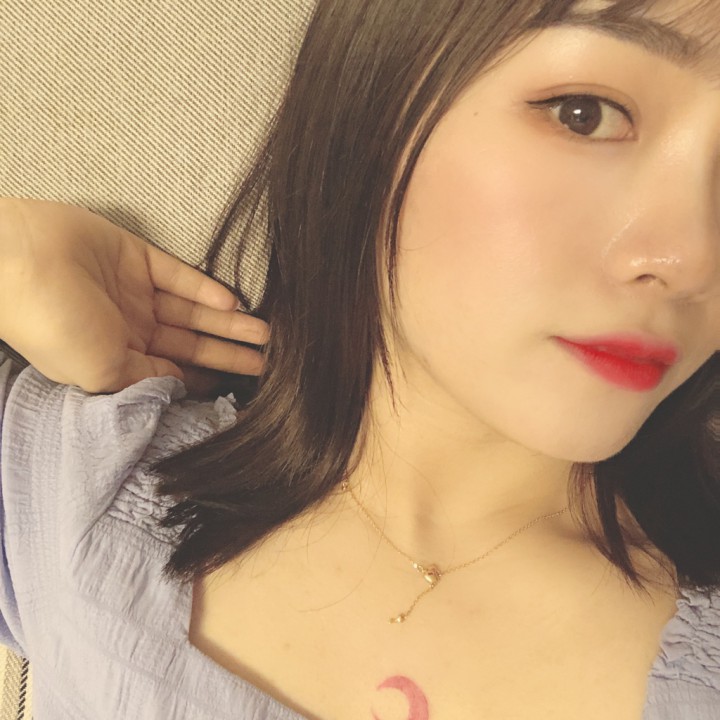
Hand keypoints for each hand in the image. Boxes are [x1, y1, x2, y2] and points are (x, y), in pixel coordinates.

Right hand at [0, 198, 268, 394]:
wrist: (17, 261)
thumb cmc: (54, 327)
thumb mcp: (101, 372)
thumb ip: (146, 379)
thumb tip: (181, 386)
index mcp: (117, 359)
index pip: (174, 370)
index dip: (209, 378)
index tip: (245, 386)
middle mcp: (129, 327)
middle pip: (191, 341)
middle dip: (229, 352)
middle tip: (271, 358)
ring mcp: (134, 291)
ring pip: (192, 311)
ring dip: (228, 322)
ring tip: (267, 332)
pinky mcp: (137, 256)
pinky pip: (179, 276)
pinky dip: (207, 289)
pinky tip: (235, 303)